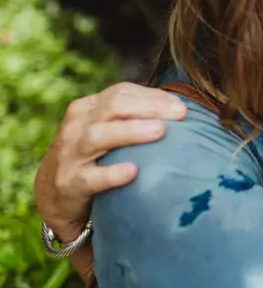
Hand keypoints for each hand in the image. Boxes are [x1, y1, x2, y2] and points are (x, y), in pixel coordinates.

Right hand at [34, 82, 186, 240]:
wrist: (54, 194)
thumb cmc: (95, 156)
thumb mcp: (108, 130)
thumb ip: (136, 117)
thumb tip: (183, 109)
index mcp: (88, 108)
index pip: (121, 93)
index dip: (153, 96)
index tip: (182, 106)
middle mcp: (77, 126)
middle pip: (113, 107)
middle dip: (149, 108)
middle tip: (180, 114)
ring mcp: (70, 154)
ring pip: (99, 136)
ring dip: (132, 131)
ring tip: (160, 131)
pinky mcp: (69, 184)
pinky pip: (91, 178)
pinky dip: (112, 174)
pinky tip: (133, 171)